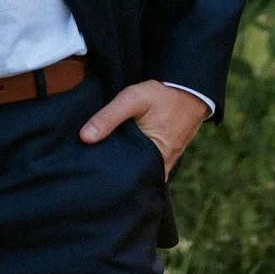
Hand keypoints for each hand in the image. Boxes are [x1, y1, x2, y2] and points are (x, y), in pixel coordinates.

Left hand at [78, 81, 208, 178]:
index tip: (93, 180)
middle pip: (135, 180)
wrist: (189, 90)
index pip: (129, 181)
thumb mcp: (132, 99)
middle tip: (95, 177)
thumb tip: (84, 138)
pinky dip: (137, 164)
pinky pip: (149, 166)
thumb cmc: (162, 96)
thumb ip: (109, 117)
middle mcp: (163, 167)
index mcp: (155, 159)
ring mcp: (166, 163)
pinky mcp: (166, 156)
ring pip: (142, 174)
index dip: (111, 182)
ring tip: (105, 170)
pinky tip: (122, 158)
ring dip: (128, 171)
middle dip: (118, 180)